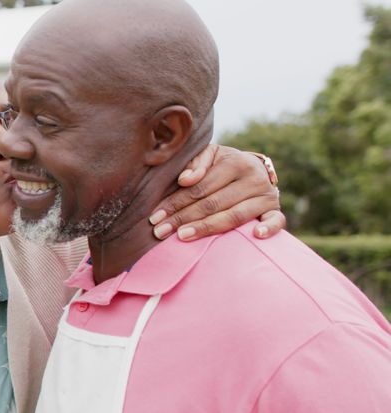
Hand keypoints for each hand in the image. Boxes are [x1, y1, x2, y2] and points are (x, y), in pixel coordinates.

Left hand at [150, 144, 285, 240]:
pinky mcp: (275, 210)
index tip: (155, 216)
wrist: (252, 169)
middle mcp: (254, 177)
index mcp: (235, 162)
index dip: (176, 203)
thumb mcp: (209, 156)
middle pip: (213, 203)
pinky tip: (255, 235)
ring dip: (207, 228)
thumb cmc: (221, 165)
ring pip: (234, 216)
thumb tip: (185, 180)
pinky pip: (277, 221)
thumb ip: (196, 163)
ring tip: (182, 237)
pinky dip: (269, 228)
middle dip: (183, 218)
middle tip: (160, 231)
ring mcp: (267, 195)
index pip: (200, 187)